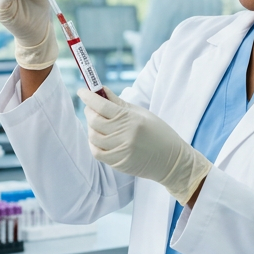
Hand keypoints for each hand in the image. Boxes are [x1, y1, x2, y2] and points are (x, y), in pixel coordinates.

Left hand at [81, 87, 211, 205]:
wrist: (171, 160)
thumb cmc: (158, 133)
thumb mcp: (141, 113)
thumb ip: (119, 103)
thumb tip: (101, 90)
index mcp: (132, 119)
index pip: (103, 106)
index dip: (89, 97)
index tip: (82, 91)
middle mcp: (125, 135)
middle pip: (95, 120)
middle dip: (89, 111)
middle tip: (91, 107)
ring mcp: (121, 151)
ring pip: (93, 136)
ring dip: (91, 127)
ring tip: (98, 124)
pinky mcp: (118, 163)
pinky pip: (97, 152)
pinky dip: (94, 143)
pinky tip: (100, 138)